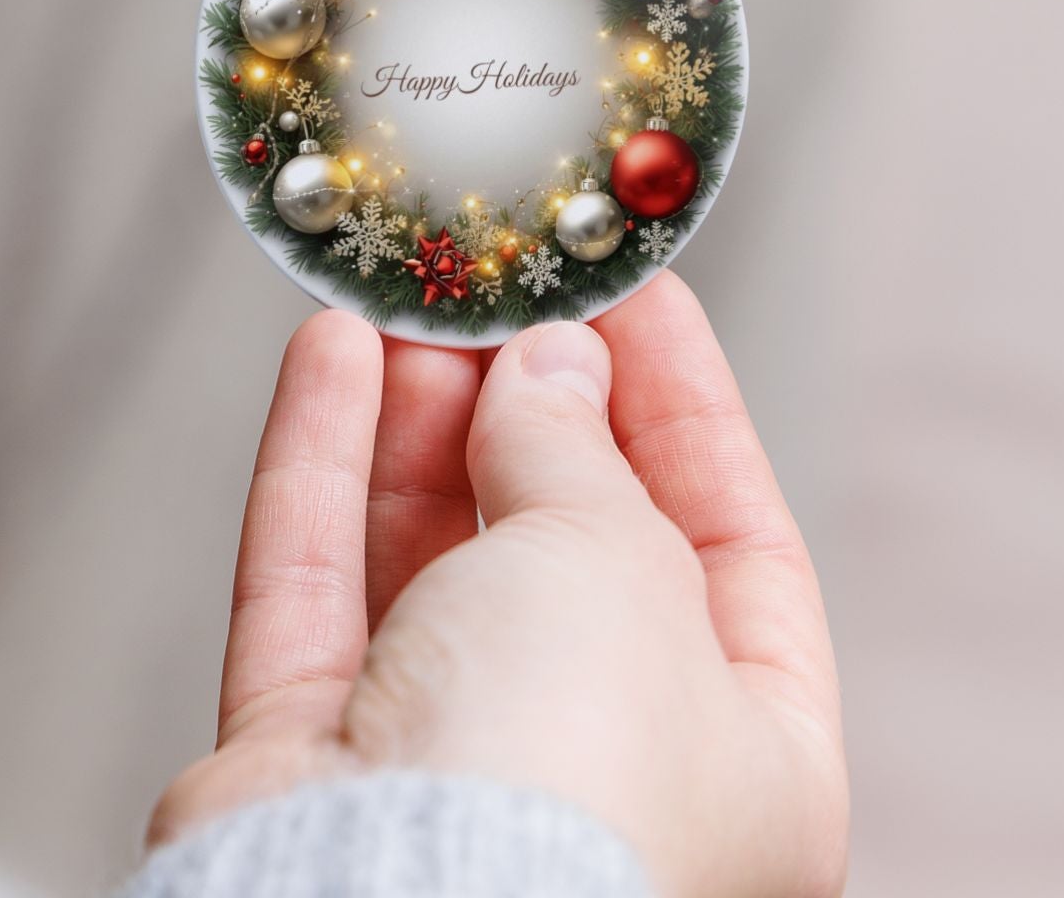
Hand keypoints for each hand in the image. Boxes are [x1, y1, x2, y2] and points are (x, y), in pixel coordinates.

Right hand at [153, 274, 847, 897]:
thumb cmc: (562, 776)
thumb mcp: (615, 557)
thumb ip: (577, 446)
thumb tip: (548, 366)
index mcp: (751, 763)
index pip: (735, 543)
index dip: (681, 406)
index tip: (630, 293)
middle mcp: (602, 772)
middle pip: (566, 544)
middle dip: (527, 403)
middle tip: (497, 287)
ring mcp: (448, 772)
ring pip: (431, 557)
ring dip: (418, 418)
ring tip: (408, 301)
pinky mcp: (313, 762)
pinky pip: (319, 585)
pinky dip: (322, 465)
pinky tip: (328, 354)